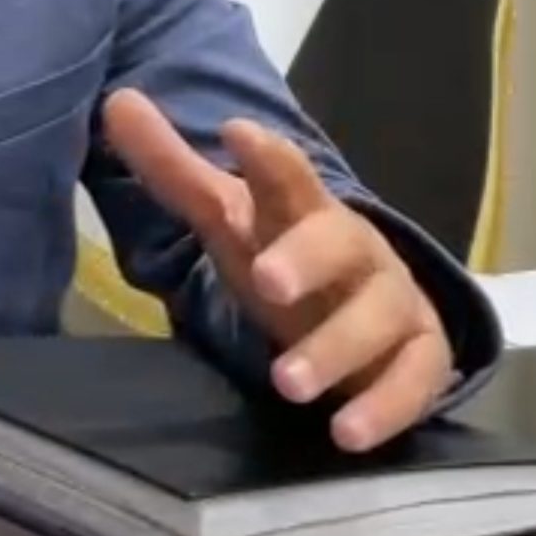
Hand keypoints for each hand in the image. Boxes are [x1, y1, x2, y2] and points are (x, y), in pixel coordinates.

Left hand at [103, 90, 453, 450]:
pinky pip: (412, 382)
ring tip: (288, 383)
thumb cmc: (290, 259)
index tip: (239, 132)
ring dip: (334, 349)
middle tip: (267, 280)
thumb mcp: (229, 219)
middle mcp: (354, 252)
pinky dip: (385, 407)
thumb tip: (117, 101)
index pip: (288, 177)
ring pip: (375, 319)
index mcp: (303, 213)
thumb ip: (173, 169)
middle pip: (338, 243)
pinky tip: (347, 434)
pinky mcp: (419, 358)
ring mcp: (391, 304)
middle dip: (307, 258)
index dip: (268, 157)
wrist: (373, 313)